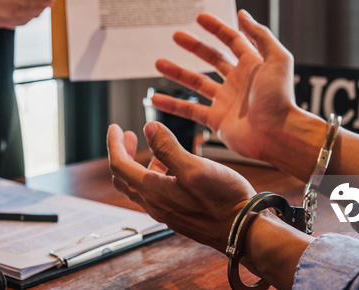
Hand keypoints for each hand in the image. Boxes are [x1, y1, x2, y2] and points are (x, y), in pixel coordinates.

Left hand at [107, 122, 255, 252]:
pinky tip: (174, 168)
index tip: (115, 127)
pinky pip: (157, 193)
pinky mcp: (179, 214)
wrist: (243, 231)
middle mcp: (155, 204)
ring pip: (141, 186)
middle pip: (125, 177)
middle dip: (123, 153)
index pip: (119, 165)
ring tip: (155, 148)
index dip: (114, 143)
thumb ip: (168, 147)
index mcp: (153, 191)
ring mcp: (167, 211)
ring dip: (141, 164)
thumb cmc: (223, 201)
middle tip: (129, 136)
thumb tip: (148, 128)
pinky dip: (156, 175)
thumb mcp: (194, 167)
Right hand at [151, 10, 297, 164]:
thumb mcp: (277, 58)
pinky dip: (172, 105)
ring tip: (159, 63)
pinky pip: (190, 110)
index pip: (231, 40)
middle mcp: (238, 81)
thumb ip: (260, 35)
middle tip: (176, 35)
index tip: (199, 18)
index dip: (216, 28)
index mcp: (253, 64)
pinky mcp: (217, 120)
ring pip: (196, 83)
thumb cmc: (280, 98)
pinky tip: (156, 99)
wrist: (278, 134)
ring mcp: (226, 101)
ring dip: (178, 72)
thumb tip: (242, 14)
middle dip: (194, 46)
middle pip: (212, 58)